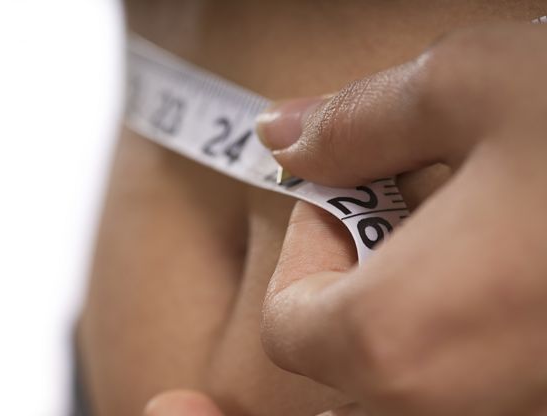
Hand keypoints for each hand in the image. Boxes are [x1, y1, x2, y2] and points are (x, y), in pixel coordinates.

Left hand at [253, 23, 546, 415]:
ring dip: (389, 327)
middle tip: (406, 225)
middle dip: (346, 300)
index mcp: (395, 339)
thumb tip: (281, 134)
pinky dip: (444, 344)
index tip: (360, 197)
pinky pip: (463, 390)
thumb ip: (355, 122)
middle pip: (339, 372)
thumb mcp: (472, 87)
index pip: (287, 327)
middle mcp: (452, 401)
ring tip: (451, 246)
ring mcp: (514, 406)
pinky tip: (495, 268)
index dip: (310, 256)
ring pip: (399, 391)